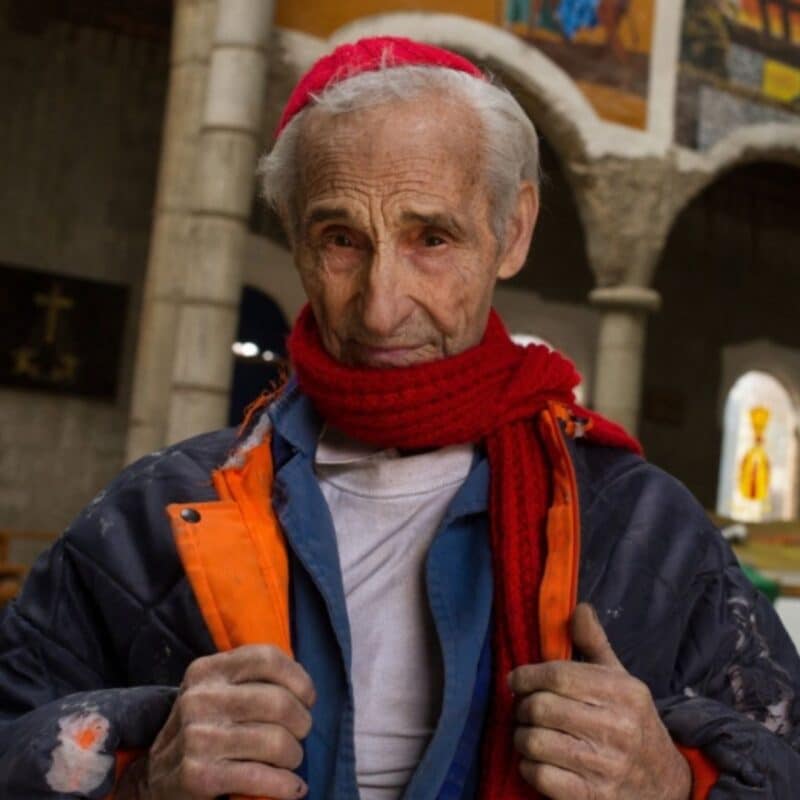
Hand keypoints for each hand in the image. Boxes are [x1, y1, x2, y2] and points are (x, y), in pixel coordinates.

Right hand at [118, 645, 314, 799]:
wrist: (153, 782)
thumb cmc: (204, 730)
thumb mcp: (218, 691)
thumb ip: (254, 678)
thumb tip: (305, 688)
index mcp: (207, 670)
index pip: (267, 658)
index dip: (299, 678)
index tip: (307, 698)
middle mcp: (199, 699)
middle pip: (279, 701)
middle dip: (302, 722)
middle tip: (300, 734)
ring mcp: (198, 738)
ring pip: (277, 741)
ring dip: (294, 756)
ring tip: (290, 761)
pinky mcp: (200, 777)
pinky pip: (263, 778)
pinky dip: (286, 786)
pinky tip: (291, 788)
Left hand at [510, 603, 690, 799]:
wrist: (666, 785)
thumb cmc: (632, 724)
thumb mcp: (622, 681)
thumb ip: (595, 645)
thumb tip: (578, 608)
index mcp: (624, 693)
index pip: (559, 675)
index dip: (527, 675)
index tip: (516, 680)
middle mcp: (618, 728)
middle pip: (542, 707)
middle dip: (522, 707)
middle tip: (523, 708)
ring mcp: (606, 767)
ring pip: (536, 741)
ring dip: (522, 736)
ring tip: (528, 732)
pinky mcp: (594, 797)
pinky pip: (541, 776)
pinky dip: (528, 765)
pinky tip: (537, 759)